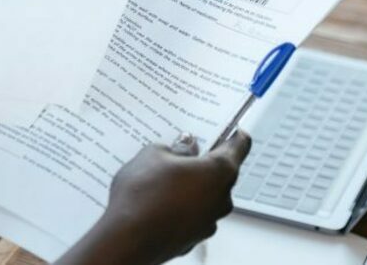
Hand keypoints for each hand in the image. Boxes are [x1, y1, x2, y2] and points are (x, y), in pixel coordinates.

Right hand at [60, 131, 250, 264]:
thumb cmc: (143, 195)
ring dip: (190, 184)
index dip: (233, 132)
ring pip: (205, 195)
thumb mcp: (154, 155)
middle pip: (221, 172)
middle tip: (179, 150)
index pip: (240, 145)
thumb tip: (185, 147)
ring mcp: (209, 221)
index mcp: (220, 171)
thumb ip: (175, 148)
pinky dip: (180, 205)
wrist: (127, 239)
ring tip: (160, 177)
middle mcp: (222, 198)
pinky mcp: (193, 238)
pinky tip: (156, 200)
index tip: (226, 127)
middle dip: (202, 160)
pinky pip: (192, 213)